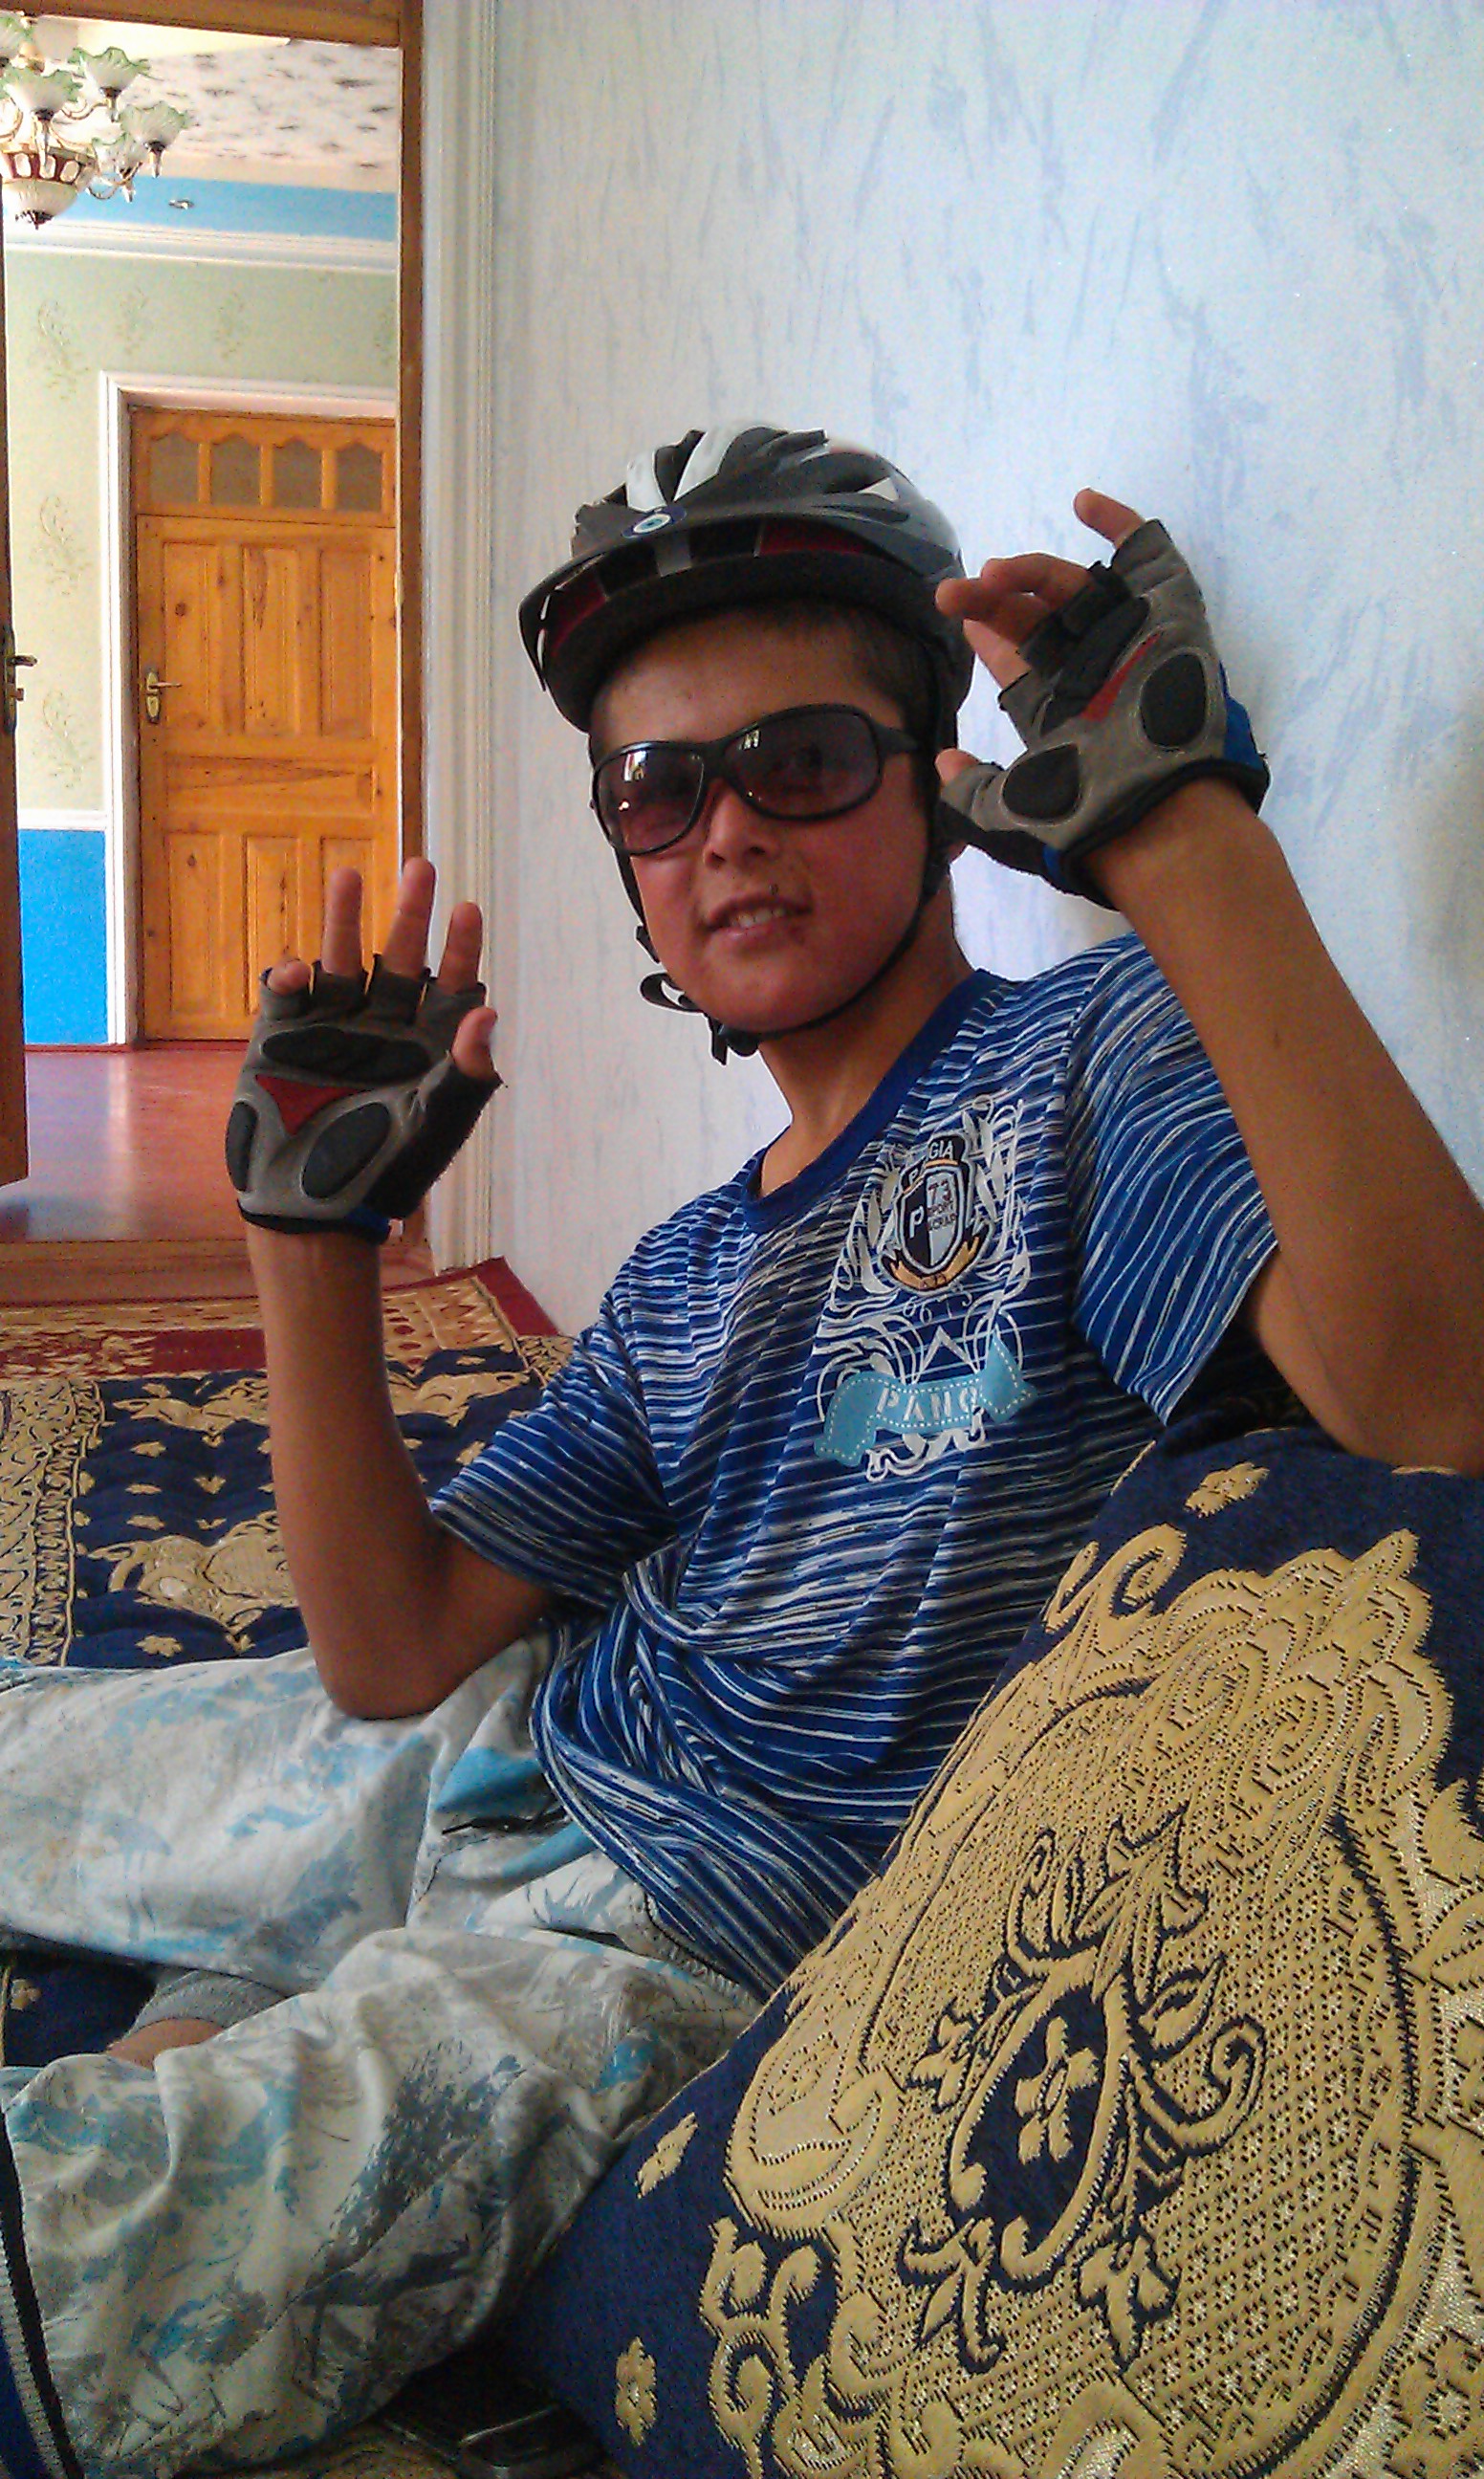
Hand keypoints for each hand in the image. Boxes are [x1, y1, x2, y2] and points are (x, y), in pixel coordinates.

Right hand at [228, 858, 501, 1238]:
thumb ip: (464, 1072)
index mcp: (427, 1047)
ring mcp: (333, 1030)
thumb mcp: (436, 1124)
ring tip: (350, 875)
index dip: (461, 948)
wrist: (313, 1209)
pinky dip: (292, 978)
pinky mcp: (285, 1039)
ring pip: (342, 962)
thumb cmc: (386, 1171)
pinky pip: (288, 995)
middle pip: (400, 960)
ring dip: (344, 922)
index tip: (466, 909)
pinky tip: (300, 971)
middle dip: (409, 915)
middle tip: (420, 866)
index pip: (452, 986)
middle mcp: (383, 1029)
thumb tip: (484, 1010)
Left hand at [932, 492, 1267, 899]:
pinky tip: (1081, 502)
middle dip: (991, 598)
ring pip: (1072, 586)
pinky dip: (1121, 523)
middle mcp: (1092, 670)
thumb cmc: (1081, 815)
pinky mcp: (1168, 613)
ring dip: (1028, 571)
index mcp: (1058, 710)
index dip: (985, 630)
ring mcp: (1129, 637)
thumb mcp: (1003, 815)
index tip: (957, 611)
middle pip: (1036, 616)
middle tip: (954, 593)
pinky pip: (1147, 556)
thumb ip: (965, 792)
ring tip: (991, 573)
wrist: (1152, 810)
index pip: (1015, 658)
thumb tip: (942, 761)